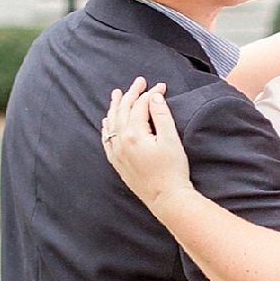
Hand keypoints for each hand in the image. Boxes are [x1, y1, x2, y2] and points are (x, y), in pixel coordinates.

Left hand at [101, 79, 192, 211]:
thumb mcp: (171, 140)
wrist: (166, 198)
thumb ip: (162, 116)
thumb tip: (154, 97)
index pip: (140, 106)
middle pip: (123, 110)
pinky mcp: (118, 162)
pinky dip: (107, 127)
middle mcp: (121, 142)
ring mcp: (117, 153)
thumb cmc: (172, 170)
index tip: (161, 86)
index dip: (150, 93)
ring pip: (112, 123)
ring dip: (115, 106)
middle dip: (131, 94)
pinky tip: (107, 121)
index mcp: (134, 134)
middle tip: (139, 82)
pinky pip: (107, 139)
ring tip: (117, 93)